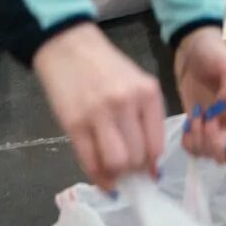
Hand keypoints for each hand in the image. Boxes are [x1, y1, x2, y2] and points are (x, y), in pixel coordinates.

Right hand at [32, 23, 166, 188]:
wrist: (68, 47)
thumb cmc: (106, 67)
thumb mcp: (136, 84)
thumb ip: (145, 119)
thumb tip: (150, 165)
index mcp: (148, 93)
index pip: (156, 145)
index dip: (152, 165)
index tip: (147, 173)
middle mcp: (127, 103)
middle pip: (137, 157)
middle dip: (133, 171)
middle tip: (127, 171)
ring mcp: (100, 114)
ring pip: (116, 163)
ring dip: (116, 174)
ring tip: (113, 171)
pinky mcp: (75, 123)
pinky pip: (90, 161)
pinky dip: (97, 176)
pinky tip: (101, 178)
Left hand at [173, 27, 225, 163]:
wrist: (192, 52)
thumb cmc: (214, 55)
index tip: (218, 129)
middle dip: (212, 145)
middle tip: (202, 121)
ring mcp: (213, 129)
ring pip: (208, 154)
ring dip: (198, 142)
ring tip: (194, 118)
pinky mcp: (196, 129)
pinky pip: (193, 148)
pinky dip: (188, 142)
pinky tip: (187, 125)